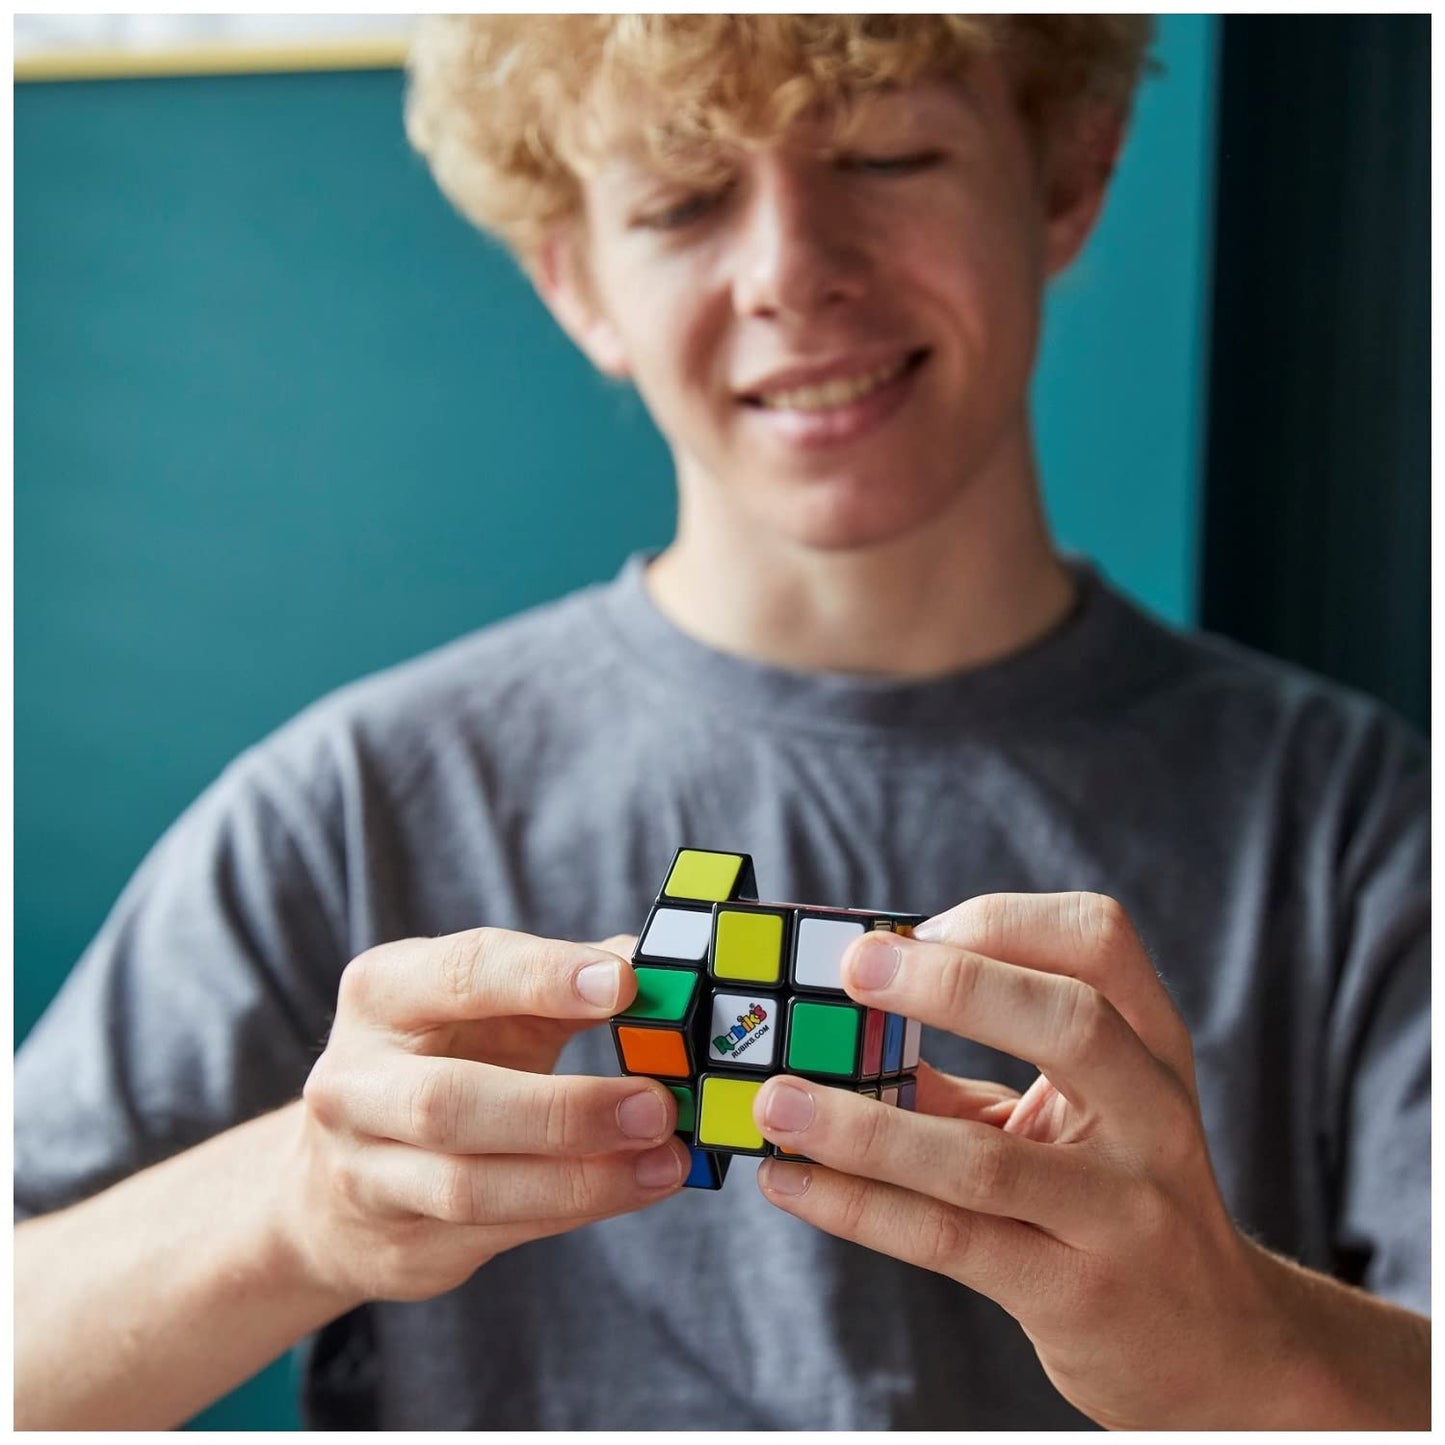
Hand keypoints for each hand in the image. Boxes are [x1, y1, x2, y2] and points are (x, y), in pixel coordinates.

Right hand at [284, 928, 687, 1305]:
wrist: (341, 1183)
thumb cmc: (446, 1058)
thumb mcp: (492, 1005)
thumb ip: (572, 979)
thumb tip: (665, 964)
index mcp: (382, 992)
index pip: (461, 974)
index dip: (541, 977)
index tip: (624, 984)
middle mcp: (355, 1081)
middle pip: (449, 1101)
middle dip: (563, 1109)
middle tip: (656, 1104)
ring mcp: (364, 1172)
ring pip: (469, 1186)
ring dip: (582, 1177)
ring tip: (665, 1159)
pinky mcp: (399, 1243)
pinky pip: (496, 1230)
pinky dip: (576, 1207)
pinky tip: (637, 1185)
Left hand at [751, 892, 1284, 1429]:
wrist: (1214, 1349)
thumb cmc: (1114, 1200)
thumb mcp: (1074, 1114)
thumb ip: (966, 1072)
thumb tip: (832, 1030)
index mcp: (1152, 1047)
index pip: (1096, 941)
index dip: (998, 922)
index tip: (907, 933)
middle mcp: (1154, 1118)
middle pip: (1071, 1021)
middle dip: (954, 986)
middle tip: (851, 971)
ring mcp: (1125, 1213)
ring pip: (984, 1160)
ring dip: (861, 1126)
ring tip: (778, 1100)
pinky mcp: (1077, 1294)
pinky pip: (948, 1242)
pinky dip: (856, 1206)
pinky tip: (790, 1181)